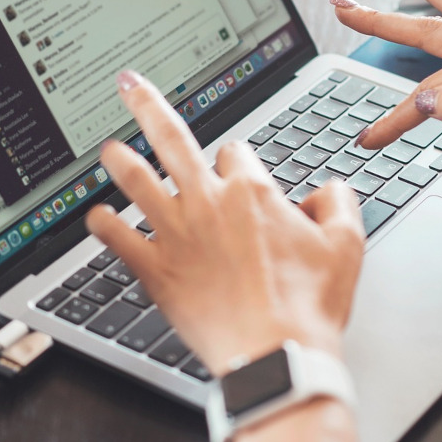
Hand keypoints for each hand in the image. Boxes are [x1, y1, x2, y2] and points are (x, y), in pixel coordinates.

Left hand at [86, 70, 365, 375]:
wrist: (276, 355)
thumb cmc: (309, 306)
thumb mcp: (348, 244)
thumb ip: (339, 203)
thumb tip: (328, 189)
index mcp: (252, 192)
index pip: (236, 153)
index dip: (238, 162)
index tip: (239, 175)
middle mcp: (209, 204)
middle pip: (171, 139)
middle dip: (148, 106)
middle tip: (129, 85)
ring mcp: (177, 236)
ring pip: (138, 182)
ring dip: (120, 161)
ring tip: (107, 147)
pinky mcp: (157, 272)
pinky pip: (119, 240)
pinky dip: (103, 226)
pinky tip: (94, 217)